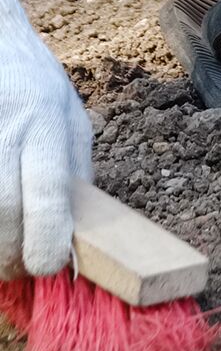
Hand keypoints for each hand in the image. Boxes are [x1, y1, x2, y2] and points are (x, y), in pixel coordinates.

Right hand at [0, 0, 92, 277]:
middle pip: (3, 205)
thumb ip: (73, 166)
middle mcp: (8, 126)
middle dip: (10, 250)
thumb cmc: (34, 82)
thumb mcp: (69, 114)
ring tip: (2, 255)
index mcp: (46, 119)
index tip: (48, 266)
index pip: (48, 186)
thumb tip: (82, 226)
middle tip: (18, 268)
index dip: (47, 233)